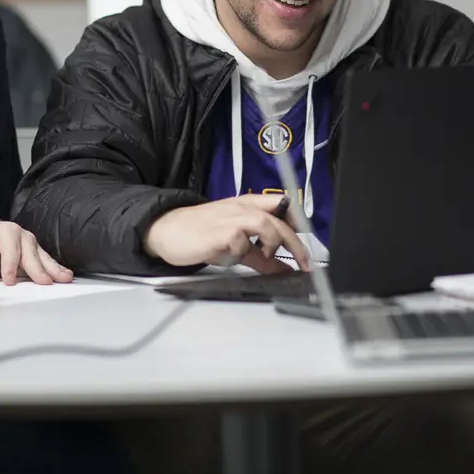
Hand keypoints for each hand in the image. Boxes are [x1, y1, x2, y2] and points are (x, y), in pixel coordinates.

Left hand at [0, 220, 71, 284]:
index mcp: (4, 231)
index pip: (10, 248)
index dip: (9, 265)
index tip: (9, 281)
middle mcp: (21, 235)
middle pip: (30, 252)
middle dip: (37, 268)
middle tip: (44, 281)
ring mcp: (31, 243)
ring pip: (42, 256)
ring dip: (53, 268)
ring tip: (65, 278)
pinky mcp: (36, 253)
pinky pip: (46, 261)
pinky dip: (55, 269)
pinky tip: (65, 275)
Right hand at [144, 194, 309, 273]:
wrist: (167, 230)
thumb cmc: (200, 232)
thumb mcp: (235, 241)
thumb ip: (259, 254)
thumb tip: (282, 268)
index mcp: (246, 205)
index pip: (281, 205)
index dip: (298, 222)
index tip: (306, 244)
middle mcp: (240, 208)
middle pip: (278, 219)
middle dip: (295, 244)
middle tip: (305, 264)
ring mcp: (230, 218)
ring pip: (265, 224)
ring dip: (271, 243)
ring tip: (266, 256)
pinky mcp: (218, 233)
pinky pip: (239, 243)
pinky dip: (240, 253)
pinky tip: (228, 256)